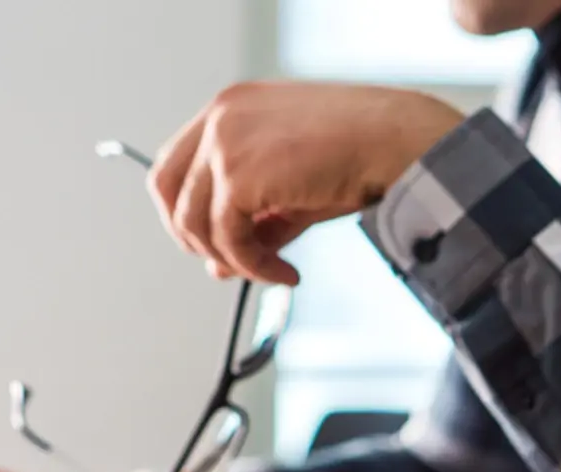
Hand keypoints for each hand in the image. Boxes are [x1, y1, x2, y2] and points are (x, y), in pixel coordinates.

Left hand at [148, 80, 463, 284]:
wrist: (394, 142)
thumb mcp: (292, 188)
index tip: (210, 242)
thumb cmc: (358, 153)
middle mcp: (221, 118)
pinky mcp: (237, 176)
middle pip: (165, 189)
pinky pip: (228, 242)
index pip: (176, 162)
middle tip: (226, 266)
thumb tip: (218, 267)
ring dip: (233, 261)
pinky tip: (286, 274)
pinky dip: (255, 268)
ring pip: (194, 224)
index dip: (185, 209)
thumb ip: (252, 221)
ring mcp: (224, 143)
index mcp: (232, 108)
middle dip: (190, 237)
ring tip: (274, 272)